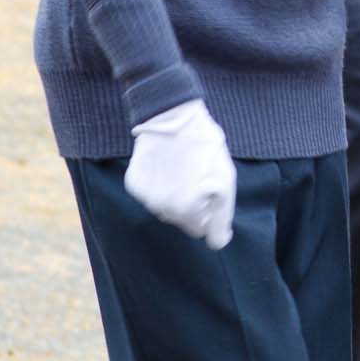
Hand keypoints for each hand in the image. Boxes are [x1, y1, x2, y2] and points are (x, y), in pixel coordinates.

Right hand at [125, 98, 236, 248]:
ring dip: (176, 196)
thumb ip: (221, 217)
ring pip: (167, 209)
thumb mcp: (225, 179)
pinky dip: (159, 185)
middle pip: (184, 221)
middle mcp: (162, 209)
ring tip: (183, 168)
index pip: (203, 231)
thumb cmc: (206, 147)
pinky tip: (166, 166)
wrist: (173, 117)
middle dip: (195, 204)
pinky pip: (151, 195)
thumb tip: (217, 243)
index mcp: (187, 211)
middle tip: (199, 176)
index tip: (212, 190)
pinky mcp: (134, 184)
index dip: (212, 210)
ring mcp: (145, 197)